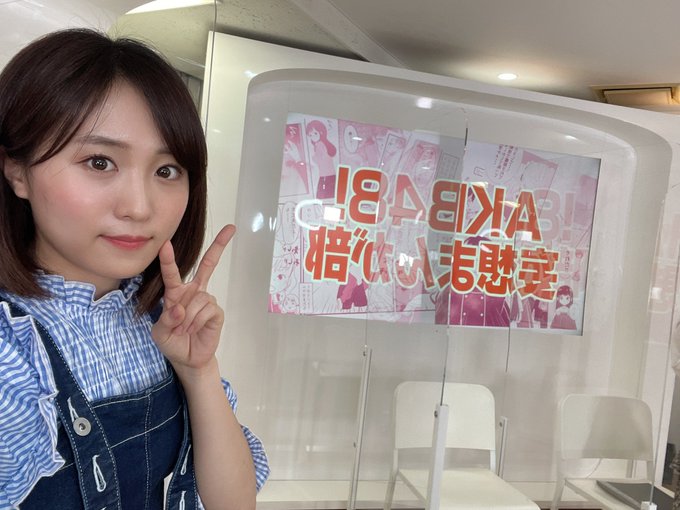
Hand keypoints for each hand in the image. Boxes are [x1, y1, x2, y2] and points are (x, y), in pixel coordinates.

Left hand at [151, 225, 234, 374]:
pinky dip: (196, 322)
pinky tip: (194, 330)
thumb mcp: (160, 333)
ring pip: (197, 299)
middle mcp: (193, 292)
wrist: (188, 359)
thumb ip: (166, 320)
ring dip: (187, 318)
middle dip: (219, 246)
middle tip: (231, 228)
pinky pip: (206, 310)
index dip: (169, 259)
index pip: (172, 273)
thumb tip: (180, 309)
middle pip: (208, 265)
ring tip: (184, 330)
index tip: (165, 244)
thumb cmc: (173, 342)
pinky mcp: (216, 312)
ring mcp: (207, 300)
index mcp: (176, 293)